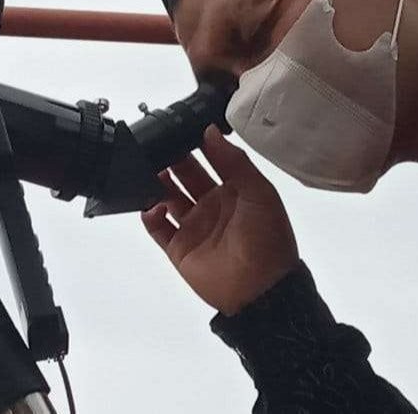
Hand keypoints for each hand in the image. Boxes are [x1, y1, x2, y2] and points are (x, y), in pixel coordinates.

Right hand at [141, 126, 298, 315]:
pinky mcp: (179, 248)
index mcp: (235, 189)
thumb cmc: (268, 239)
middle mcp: (212, 205)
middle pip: (185, 174)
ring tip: (149, 170)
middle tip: (158, 144)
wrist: (261, 291)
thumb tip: (210, 131)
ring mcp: (194, 226)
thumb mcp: (259, 193)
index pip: (211, 158)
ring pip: (168, 196)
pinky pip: (157, 227)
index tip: (181, 127)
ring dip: (157, 182)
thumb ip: (235, 162)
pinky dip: (150, 214)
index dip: (197, 143)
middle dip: (172, 158)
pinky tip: (153, 206)